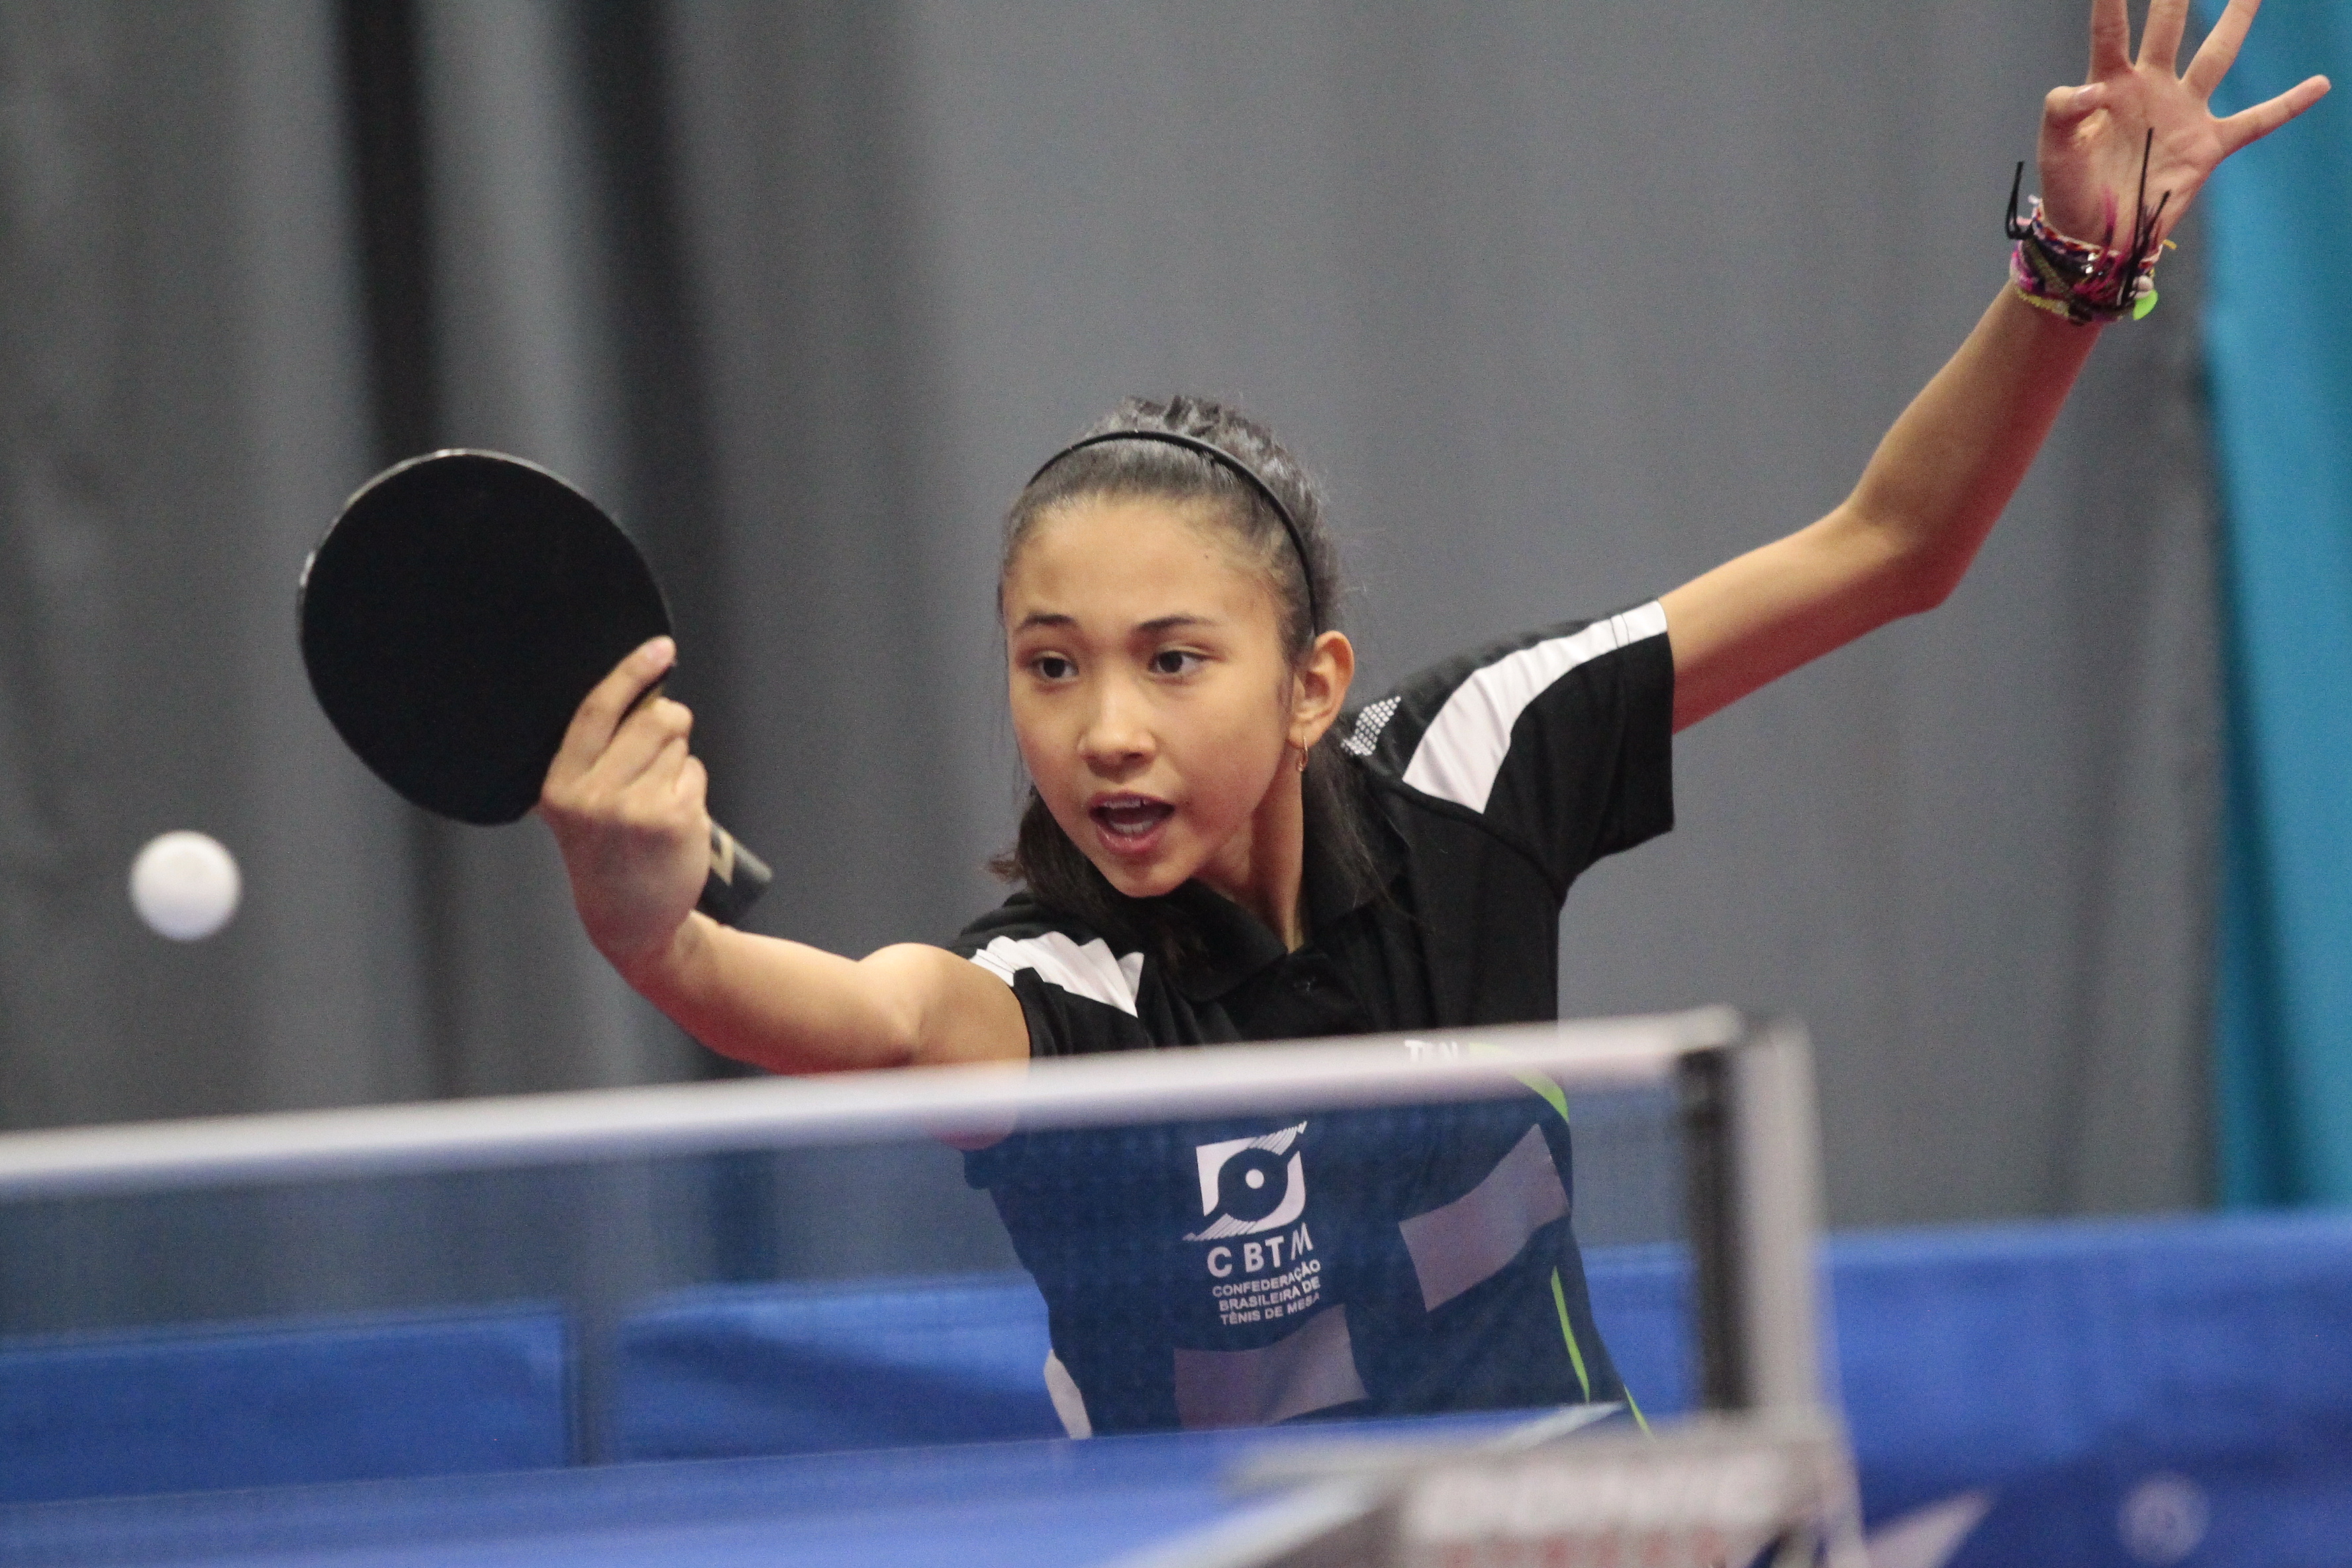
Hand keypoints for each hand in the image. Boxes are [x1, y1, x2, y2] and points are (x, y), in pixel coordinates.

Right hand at [539, 636, 712, 977]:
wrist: (630, 920)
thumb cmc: (608, 852)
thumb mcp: (580, 806)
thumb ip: (597, 755)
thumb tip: (643, 692)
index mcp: (560, 785)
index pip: (597, 711)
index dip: (631, 673)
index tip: (661, 647)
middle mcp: (593, 795)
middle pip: (652, 719)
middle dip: (669, 722)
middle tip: (663, 749)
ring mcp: (635, 807)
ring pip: (678, 744)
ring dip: (678, 761)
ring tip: (658, 798)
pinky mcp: (673, 819)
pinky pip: (695, 773)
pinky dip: (692, 786)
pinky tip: (674, 818)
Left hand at [2037, 0, 2327, 246]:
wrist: (2093, 236)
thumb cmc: (2067, 189)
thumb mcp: (2054, 151)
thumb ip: (2061, 113)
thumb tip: (2095, 88)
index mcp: (2108, 85)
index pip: (2110, 32)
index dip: (2110, 1)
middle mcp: (2149, 88)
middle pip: (2169, 28)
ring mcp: (2182, 113)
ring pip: (2217, 56)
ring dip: (2237, 20)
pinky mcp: (2206, 146)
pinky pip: (2256, 121)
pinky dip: (2288, 104)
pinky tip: (2320, 83)